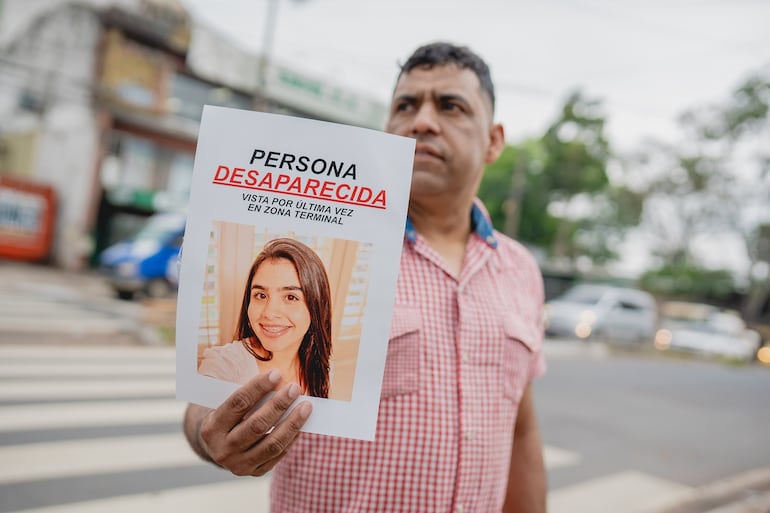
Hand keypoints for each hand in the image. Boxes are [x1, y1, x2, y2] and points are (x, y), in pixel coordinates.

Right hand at [192, 369, 312, 475]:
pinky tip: (301, 424)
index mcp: (212, 428)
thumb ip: (247, 397)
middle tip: (295, 388)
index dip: (258, 387)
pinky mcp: (254, 472)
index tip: (276, 374)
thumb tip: (278, 382)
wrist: (217, 448)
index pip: (238, 403)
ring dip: (292, 423)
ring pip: (272, 444)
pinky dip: (292, 438)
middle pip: (257, 425)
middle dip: (279, 405)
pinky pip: (278, 455)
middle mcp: (223, 449)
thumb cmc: (227, 418)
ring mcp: (239, 464)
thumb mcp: (226, 405)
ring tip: (306, 406)